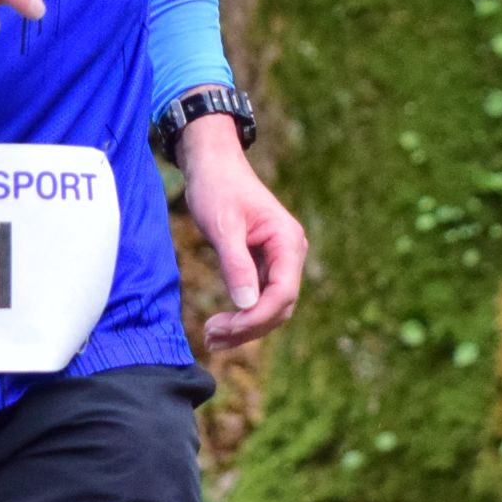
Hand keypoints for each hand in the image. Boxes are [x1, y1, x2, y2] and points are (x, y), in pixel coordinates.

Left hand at [179, 111, 305, 350]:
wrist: (213, 164)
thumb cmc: (218, 187)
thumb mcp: (223, 225)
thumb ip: (236, 264)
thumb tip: (246, 305)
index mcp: (288, 241)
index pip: (283, 292)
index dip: (256, 317)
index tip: (225, 329)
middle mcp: (290, 252)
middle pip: (279, 306)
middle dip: (248, 327)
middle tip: (210, 337)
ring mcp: (279, 260)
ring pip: (270, 307)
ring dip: (244, 327)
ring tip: (211, 337)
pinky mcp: (264, 264)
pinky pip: (260, 298)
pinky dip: (241, 314)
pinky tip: (220, 325)